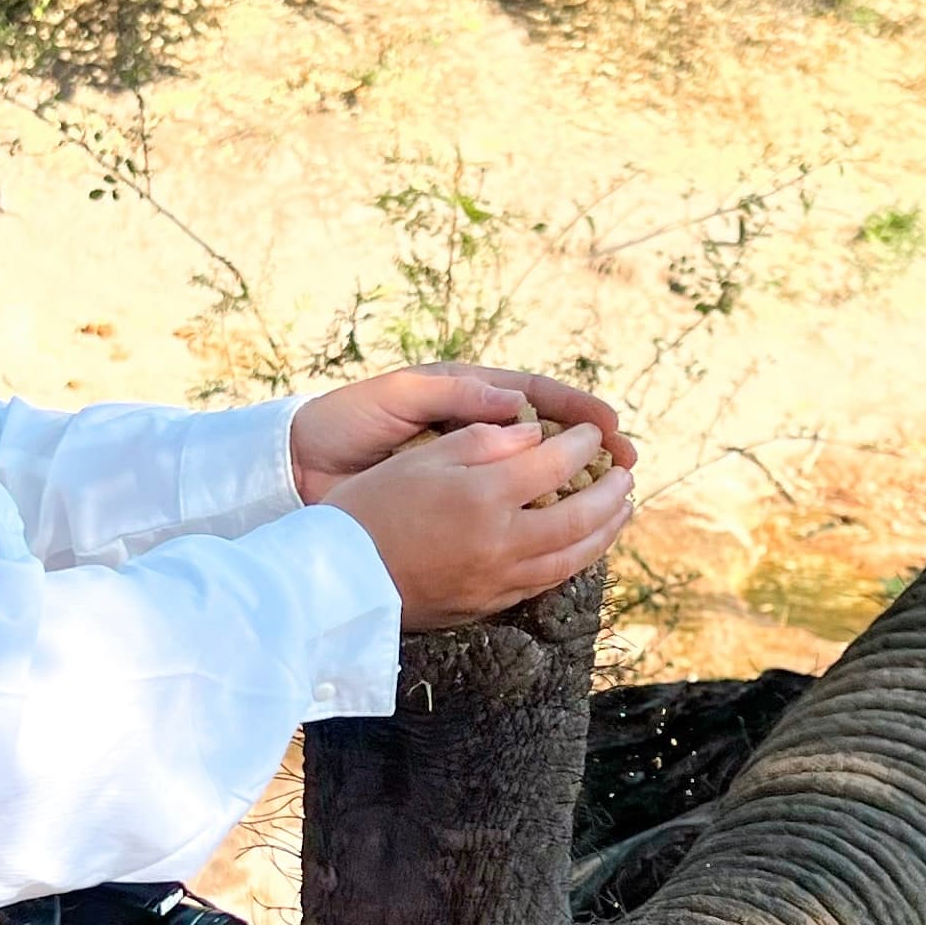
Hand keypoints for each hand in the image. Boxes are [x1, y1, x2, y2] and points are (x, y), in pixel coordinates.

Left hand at [288, 362, 631, 497]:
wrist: (298, 464)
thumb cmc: (344, 421)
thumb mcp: (398, 396)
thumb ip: (454, 394)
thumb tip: (516, 404)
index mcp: (464, 396)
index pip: (536, 399)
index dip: (578, 412)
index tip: (611, 427)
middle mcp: (472, 430)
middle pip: (546, 439)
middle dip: (590, 450)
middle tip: (627, 466)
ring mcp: (463, 468)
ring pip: (534, 477)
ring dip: (573, 488)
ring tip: (609, 500)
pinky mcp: (452, 500)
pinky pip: (506, 508)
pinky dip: (535, 516)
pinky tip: (560, 530)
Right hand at [316, 414, 632, 626]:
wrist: (333, 581)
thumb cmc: (369, 509)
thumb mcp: (421, 458)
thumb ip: (483, 442)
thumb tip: (535, 435)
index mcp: (486, 497)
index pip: (556, 464)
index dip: (583, 445)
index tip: (594, 434)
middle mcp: (503, 543)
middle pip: (581, 519)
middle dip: (612, 494)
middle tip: (628, 475)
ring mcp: (499, 581)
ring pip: (573, 557)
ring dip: (605, 532)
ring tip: (621, 512)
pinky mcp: (487, 605)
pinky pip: (547, 581)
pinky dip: (574, 559)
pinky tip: (579, 547)